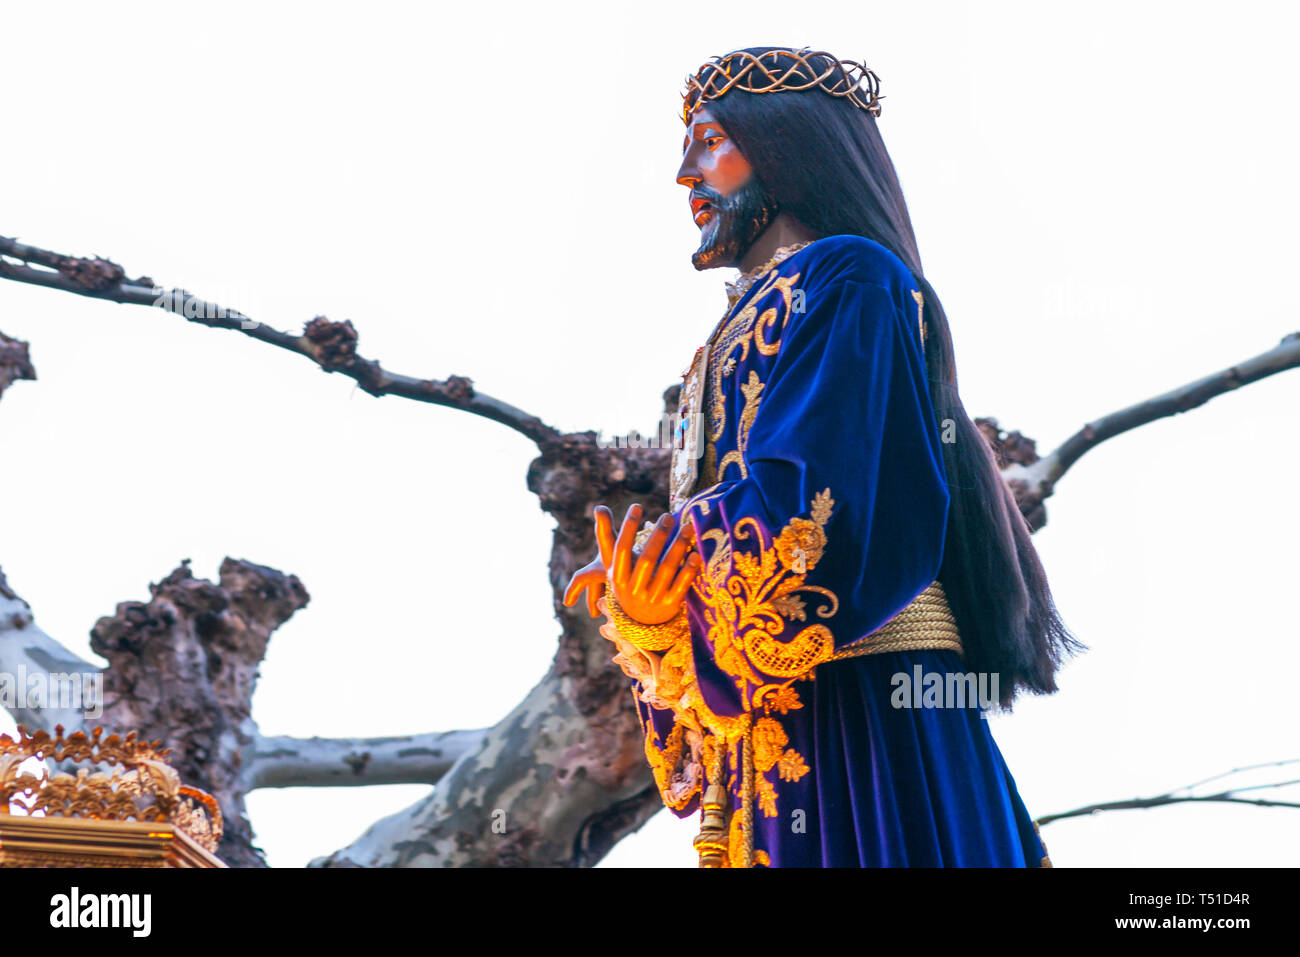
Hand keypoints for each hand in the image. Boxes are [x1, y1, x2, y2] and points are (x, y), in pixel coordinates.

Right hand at [563, 504, 701, 622]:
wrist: (638, 621)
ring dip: (678, 547)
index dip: (627, 528)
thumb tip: (599, 507)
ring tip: (687, 528)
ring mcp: (651, 599)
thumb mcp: (612, 565)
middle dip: (658, 536)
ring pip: (666, 570)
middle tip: (668, 516)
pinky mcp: (669, 606)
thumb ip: (606, 537)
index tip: (636, 506)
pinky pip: (681, 585)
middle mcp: (632, 589)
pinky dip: (688, 569)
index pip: (621, 550)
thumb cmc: (625, 581)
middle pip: (646, 559)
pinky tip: (695, 553)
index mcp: (617, 577)